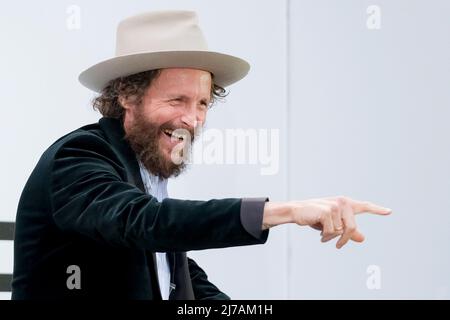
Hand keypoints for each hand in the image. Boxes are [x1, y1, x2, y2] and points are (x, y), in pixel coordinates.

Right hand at [262, 196, 391, 248]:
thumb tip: (363, 238)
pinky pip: (332, 231)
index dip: (377, 210)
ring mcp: (335, 206)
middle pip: (352, 228)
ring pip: (341, 231)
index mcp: (345, 204)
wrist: (297, 211)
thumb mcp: (333, 224)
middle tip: (337, 246)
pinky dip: (326, 236)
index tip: (389, 212)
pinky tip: (319, 233)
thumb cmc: (315, 217)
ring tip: (323, 235)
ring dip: (331, 237)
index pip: (364, 206)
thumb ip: (348, 231)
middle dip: (344, 239)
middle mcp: (342, 203)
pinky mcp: (327, 211)